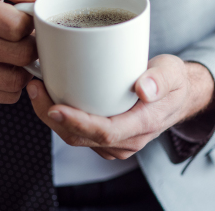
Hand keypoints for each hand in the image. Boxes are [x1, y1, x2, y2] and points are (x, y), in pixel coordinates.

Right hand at [0, 0, 39, 103]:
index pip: (19, 26)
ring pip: (17, 79)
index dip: (32, 24)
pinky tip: (6, 69)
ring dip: (26, 69)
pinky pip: (7, 95)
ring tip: (18, 55)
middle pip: (22, 54)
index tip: (27, 22)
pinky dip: (14, 84)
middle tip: (27, 40)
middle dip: (32, 46)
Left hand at [26, 54, 214, 159]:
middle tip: (35, 87)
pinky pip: (79, 135)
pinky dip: (61, 118)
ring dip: (52, 117)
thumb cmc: (173, 81)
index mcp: (143, 125)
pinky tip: (51, 97)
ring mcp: (116, 143)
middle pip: (82, 137)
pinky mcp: (107, 138)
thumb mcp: (173, 72)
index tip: (55, 106)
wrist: (178, 95)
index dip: (77, 122)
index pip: (105, 132)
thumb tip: (143, 88)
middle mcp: (127, 140)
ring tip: (37, 88)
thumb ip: (161, 79)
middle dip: (53, 116)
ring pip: (76, 138)